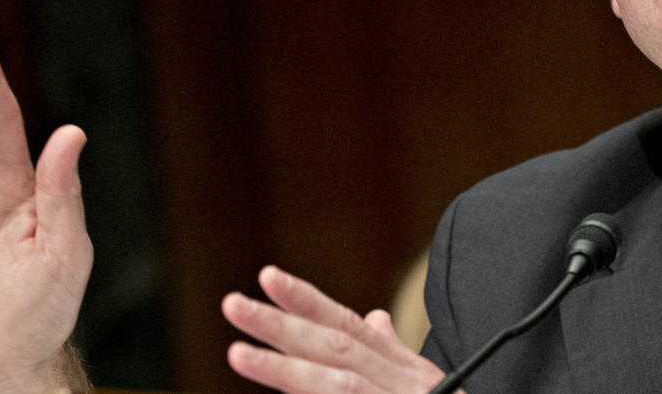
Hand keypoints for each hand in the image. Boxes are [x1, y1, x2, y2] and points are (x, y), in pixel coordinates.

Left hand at [223, 265, 453, 393]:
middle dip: (281, 325)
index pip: (347, 324)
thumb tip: (372, 317)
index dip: (306, 300)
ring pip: (337, 383)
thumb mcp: (428, 381)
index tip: (267, 277)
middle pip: (335, 345)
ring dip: (285, 369)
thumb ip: (395, 351)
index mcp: (402, 367)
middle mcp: (402, 381)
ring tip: (238, 354)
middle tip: (233, 305)